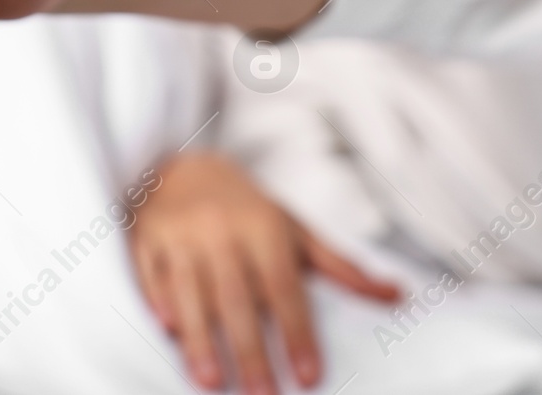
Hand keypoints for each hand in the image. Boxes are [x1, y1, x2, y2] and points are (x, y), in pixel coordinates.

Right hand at [129, 151, 399, 394]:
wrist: (184, 167)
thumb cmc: (247, 210)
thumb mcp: (295, 229)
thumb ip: (340, 267)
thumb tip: (395, 296)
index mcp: (262, 227)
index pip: (283, 287)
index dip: (297, 332)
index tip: (309, 376)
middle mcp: (220, 230)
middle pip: (236, 298)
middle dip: (249, 350)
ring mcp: (179, 234)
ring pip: (190, 292)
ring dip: (200, 339)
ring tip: (212, 382)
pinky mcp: (146, 240)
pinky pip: (152, 276)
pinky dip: (159, 302)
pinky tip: (169, 333)